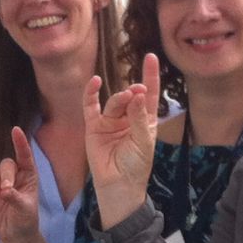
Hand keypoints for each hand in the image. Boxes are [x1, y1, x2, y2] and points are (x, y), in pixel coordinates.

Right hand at [0, 128, 44, 242]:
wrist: (13, 233)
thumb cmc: (24, 219)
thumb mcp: (24, 209)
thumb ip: (15, 198)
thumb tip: (4, 191)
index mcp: (29, 176)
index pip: (25, 156)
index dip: (20, 143)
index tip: (16, 130)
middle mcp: (14, 175)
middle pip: (7, 164)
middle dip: (5, 177)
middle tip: (5, 193)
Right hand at [83, 51, 158, 218]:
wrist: (119, 186)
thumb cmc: (136, 166)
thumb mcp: (143, 141)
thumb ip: (140, 117)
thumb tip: (138, 93)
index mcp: (145, 120)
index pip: (150, 94)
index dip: (150, 76)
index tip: (151, 57)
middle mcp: (128, 118)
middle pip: (131, 97)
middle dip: (135, 91)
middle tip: (138, 90)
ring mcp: (110, 121)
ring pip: (114, 101)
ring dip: (120, 97)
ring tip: (127, 96)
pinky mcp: (94, 126)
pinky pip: (91, 106)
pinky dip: (91, 93)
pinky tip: (94, 82)